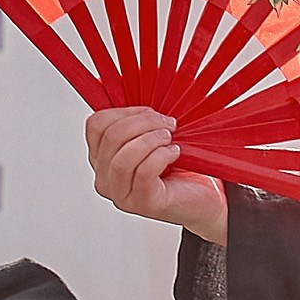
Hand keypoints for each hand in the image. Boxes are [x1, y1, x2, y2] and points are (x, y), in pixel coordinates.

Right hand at [85, 106, 228, 244]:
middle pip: (110, 138)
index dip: (125, 111)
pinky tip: (174, 152)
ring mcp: (122, 195)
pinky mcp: (143, 204)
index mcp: (102, 158)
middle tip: (168, 123)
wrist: (203, 199)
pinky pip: (144, 172)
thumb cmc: (179, 168)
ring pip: (122, 158)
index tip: (151, 112)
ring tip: (169, 137)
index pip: (96, 125)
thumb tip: (136, 95)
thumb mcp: (152, 138)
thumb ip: (138, 121)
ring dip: (150, 139)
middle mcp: (105, 179)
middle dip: (143, 122)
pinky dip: (161, 155)